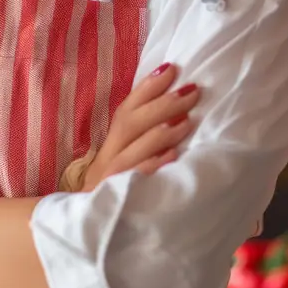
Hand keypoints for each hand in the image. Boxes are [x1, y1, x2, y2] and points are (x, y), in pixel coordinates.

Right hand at [83, 64, 198, 190]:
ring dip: (160, 134)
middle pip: (129, 124)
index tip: (172, 69)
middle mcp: (109, 154)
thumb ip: (146, 127)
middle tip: (191, 92)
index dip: (148, 87)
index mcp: (113, 139)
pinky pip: (135, 180)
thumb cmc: (125, 179)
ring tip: (188, 121)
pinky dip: (154, 166)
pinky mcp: (117, 198)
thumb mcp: (130, 152)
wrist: (96, 218)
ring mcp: (111, 177)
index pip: (128, 108)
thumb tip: (175, 98)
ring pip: (132, 151)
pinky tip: (174, 156)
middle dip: (161, 105)